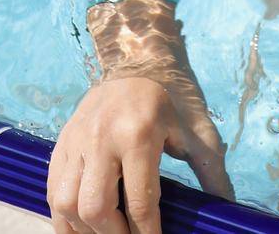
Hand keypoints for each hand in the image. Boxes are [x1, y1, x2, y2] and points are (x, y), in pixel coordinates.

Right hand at [47, 68, 232, 233]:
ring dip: (84, 231)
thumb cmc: (173, 98)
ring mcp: (76, 142)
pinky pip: (52, 190)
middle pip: (95, 207)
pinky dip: (63, 217)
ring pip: (66, 203)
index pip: (138, 199)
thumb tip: (226, 205)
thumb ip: (211, 169)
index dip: (146, 231)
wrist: (137, 62)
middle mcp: (101, 139)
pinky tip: (82, 228)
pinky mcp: (61, 143)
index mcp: (139, 134)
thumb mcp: (198, 129)